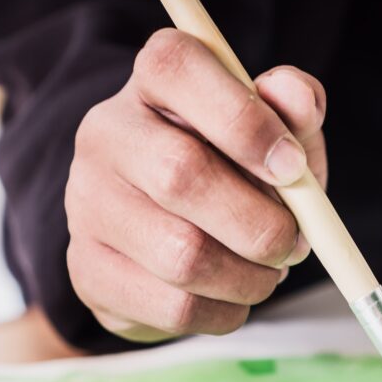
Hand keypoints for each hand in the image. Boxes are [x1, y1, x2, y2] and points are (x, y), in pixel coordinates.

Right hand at [65, 28, 326, 342]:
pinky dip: (224, 312)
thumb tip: (295, 97)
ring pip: (180, 254)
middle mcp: (105, 133)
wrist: (170, 232)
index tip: (292, 166)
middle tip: (294, 244)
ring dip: (249, 276)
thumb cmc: (234, 168)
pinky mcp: (87, 270)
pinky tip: (234, 298)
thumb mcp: (275, 131)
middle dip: (260, 222)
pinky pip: (171, 306)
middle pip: (181, 174)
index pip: (177, 69)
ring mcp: (86, 203)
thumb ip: (294, 107)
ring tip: (269, 273)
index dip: (243, 119)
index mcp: (152, 79)